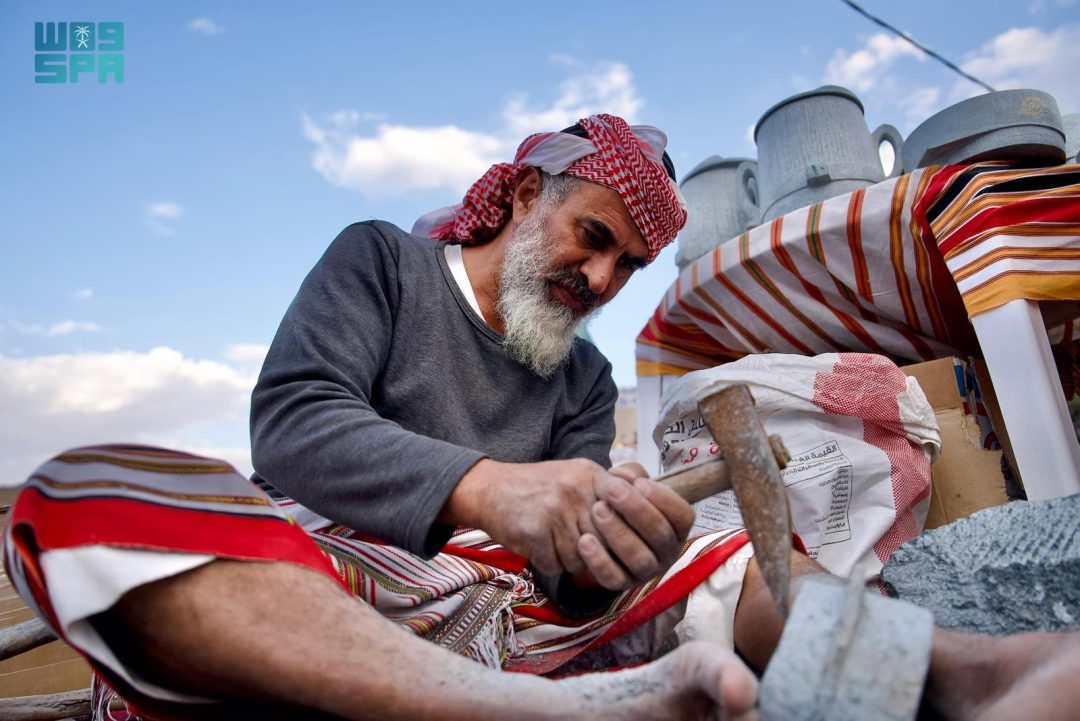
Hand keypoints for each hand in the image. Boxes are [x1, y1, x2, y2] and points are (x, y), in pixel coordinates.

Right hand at [441, 458, 693, 590]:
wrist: (489, 490)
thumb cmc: (536, 488)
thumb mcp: (575, 475)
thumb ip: (608, 489)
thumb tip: (645, 512)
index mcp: (590, 474)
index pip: (626, 511)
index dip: (624, 532)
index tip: (618, 542)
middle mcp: (576, 489)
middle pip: (607, 538)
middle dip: (596, 550)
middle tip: (580, 545)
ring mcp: (555, 510)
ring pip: (582, 556)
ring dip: (569, 558)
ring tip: (552, 541)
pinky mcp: (535, 531)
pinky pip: (557, 564)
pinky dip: (548, 562)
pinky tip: (537, 546)